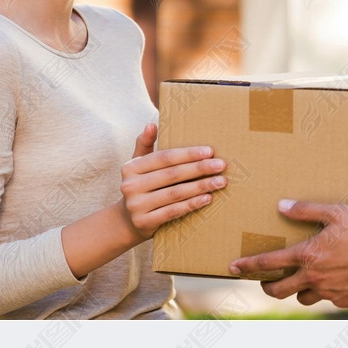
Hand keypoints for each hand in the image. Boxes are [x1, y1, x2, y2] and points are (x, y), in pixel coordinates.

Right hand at [118, 124, 226, 240]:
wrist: (127, 221)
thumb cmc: (141, 186)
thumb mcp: (138, 164)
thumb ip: (145, 143)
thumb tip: (151, 124)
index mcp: (131, 167)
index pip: (164, 158)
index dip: (188, 154)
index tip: (210, 151)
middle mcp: (130, 186)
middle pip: (172, 174)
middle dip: (199, 169)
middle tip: (221, 165)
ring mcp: (136, 206)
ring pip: (175, 193)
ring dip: (200, 186)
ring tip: (220, 182)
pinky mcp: (144, 222)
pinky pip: (173, 211)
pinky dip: (192, 204)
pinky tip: (207, 198)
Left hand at [228, 199, 347, 307]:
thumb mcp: (338, 212)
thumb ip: (308, 210)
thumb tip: (282, 205)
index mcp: (309, 255)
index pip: (269, 263)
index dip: (247, 265)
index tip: (232, 267)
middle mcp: (315, 278)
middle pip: (279, 289)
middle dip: (266, 286)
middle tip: (262, 281)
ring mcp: (330, 293)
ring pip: (303, 297)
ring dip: (298, 289)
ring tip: (302, 278)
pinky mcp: (345, 302)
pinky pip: (328, 298)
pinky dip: (326, 290)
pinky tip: (336, 277)